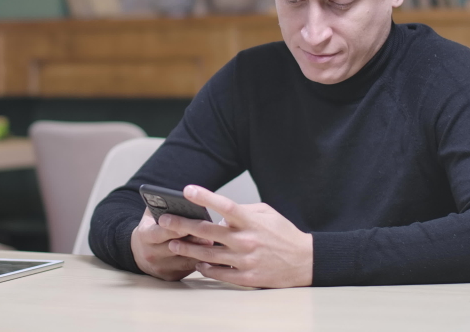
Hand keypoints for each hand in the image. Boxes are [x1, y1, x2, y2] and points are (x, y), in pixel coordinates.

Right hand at [130, 208, 211, 280]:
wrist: (138, 252)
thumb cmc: (150, 228)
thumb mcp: (150, 215)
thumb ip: (161, 205)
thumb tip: (180, 198)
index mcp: (145, 236)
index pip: (159, 233)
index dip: (175, 229)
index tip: (189, 225)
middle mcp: (151, 254)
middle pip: (176, 248)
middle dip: (193, 241)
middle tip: (210, 236)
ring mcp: (161, 267)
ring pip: (186, 260)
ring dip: (201, 252)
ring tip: (216, 244)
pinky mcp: (171, 276)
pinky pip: (190, 269)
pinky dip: (202, 261)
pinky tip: (213, 254)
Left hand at [159, 185, 312, 287]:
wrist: (304, 261)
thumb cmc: (283, 234)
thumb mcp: (267, 213)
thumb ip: (243, 211)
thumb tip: (220, 214)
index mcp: (251, 221)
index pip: (225, 205)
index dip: (205, 197)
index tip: (187, 190)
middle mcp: (246, 240)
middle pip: (207, 231)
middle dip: (182, 225)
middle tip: (165, 221)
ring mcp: (245, 260)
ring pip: (207, 254)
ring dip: (187, 249)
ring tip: (172, 244)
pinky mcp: (246, 277)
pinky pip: (218, 273)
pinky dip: (204, 268)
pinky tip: (196, 263)